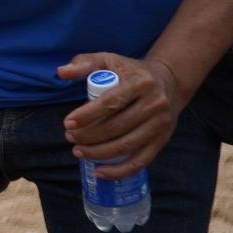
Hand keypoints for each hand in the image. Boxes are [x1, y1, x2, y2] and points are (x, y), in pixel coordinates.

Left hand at [60, 51, 182, 177]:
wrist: (170, 82)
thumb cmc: (131, 71)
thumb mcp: (109, 59)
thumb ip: (84, 63)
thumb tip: (62, 72)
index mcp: (141, 83)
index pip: (111, 103)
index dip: (87, 115)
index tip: (68, 123)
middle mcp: (155, 104)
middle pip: (117, 127)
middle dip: (88, 136)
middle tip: (70, 137)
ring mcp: (161, 124)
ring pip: (127, 145)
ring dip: (99, 153)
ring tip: (78, 151)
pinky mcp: (163, 139)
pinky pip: (142, 160)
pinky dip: (120, 170)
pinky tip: (100, 172)